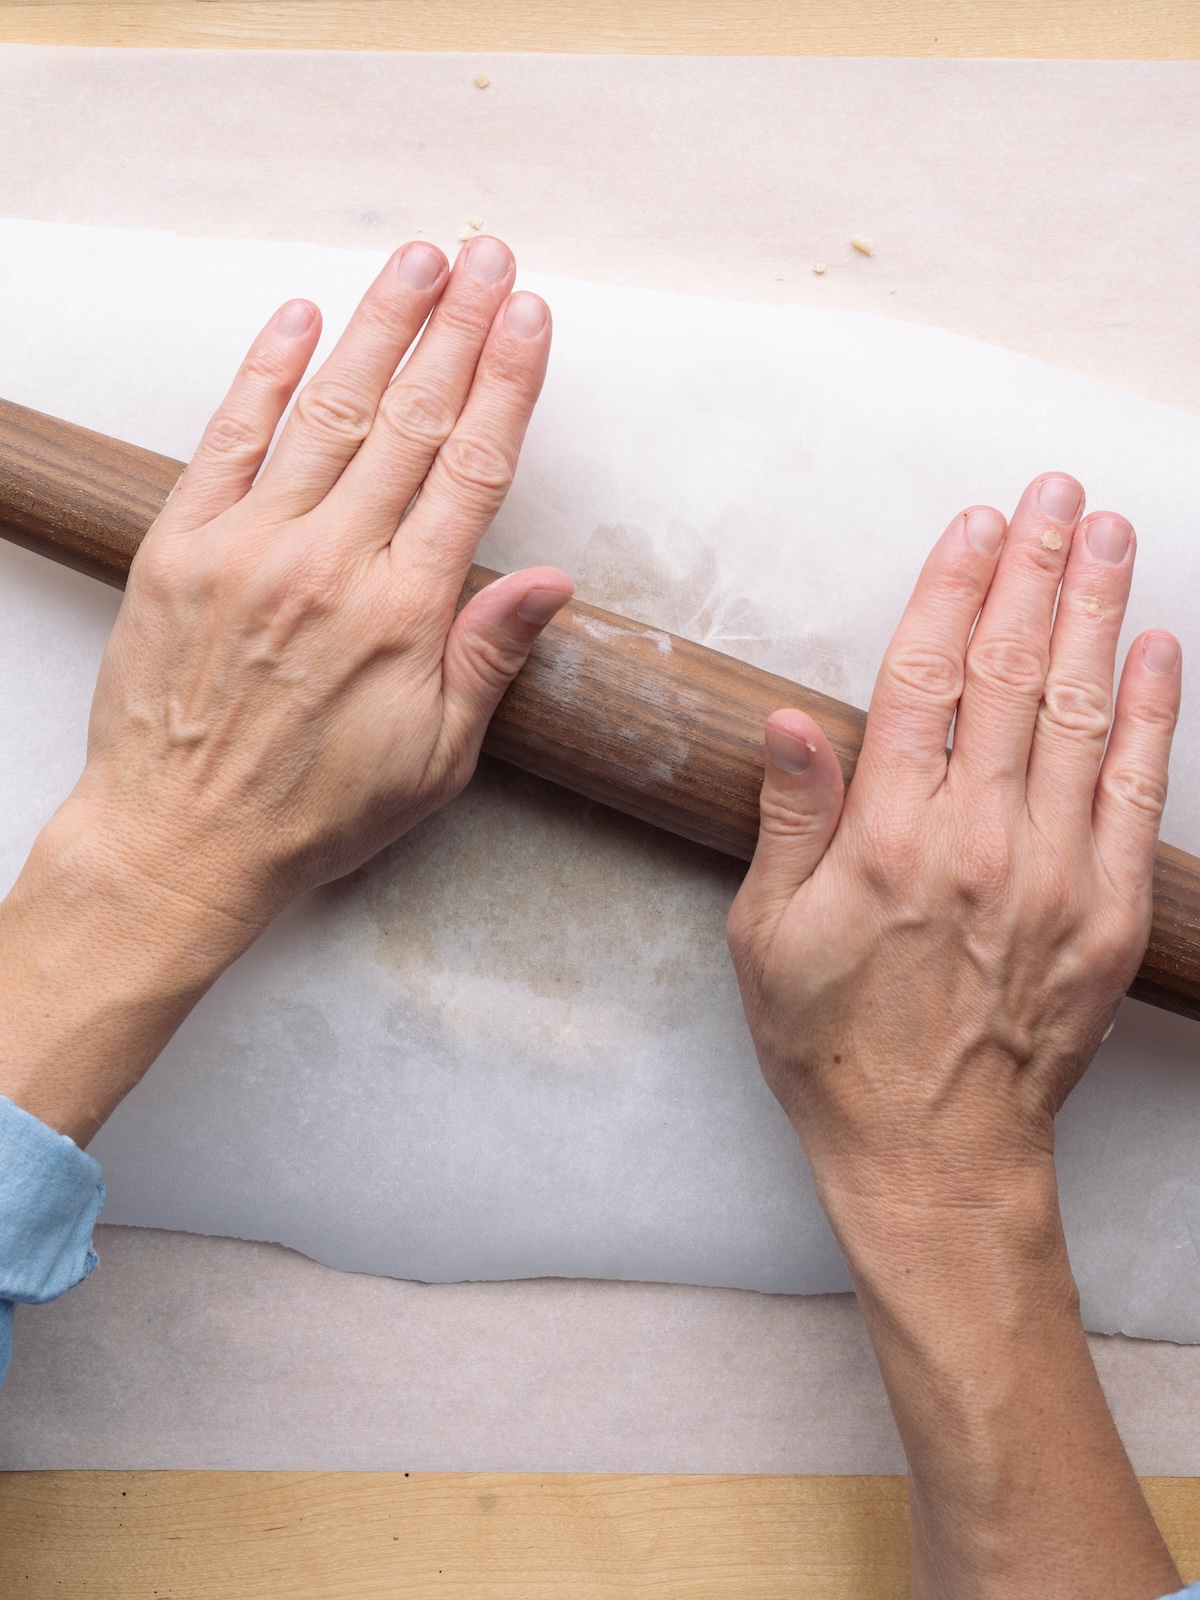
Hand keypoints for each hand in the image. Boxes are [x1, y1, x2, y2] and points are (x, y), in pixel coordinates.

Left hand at [75, 233, 570, 932]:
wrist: (182, 843)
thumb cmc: (315, 811)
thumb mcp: (435, 760)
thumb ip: (488, 660)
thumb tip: (549, 581)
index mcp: (404, 616)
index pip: (472, 471)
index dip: (507, 385)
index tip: (531, 319)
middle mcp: (330, 565)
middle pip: (410, 421)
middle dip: (458, 329)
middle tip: (489, 257)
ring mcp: (250, 547)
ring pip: (329, 413)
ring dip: (378, 328)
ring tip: (419, 262)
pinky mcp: (181, 547)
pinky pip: (229, 441)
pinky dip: (264, 374)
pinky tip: (298, 318)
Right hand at [727, 475, 1181, 1599]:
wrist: (932, 1153)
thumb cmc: (833, 1043)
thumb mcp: (766, 937)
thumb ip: (789, 820)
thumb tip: (791, 721)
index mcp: (888, 841)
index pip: (926, 682)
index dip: (952, 592)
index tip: (976, 523)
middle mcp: (979, 844)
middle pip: (1013, 678)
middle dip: (1035, 573)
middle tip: (1055, 494)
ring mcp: (1055, 878)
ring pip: (1081, 718)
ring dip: (1097, 617)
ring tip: (1108, 537)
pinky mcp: (1109, 916)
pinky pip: (1137, 797)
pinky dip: (1150, 718)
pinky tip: (1154, 650)